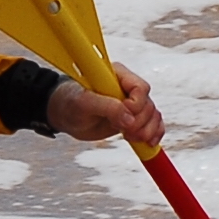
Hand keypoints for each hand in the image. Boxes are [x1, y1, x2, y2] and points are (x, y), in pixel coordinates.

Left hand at [46, 64, 163, 145]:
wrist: (65, 115)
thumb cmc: (70, 103)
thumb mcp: (84, 104)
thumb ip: (107, 107)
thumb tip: (129, 119)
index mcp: (116, 76)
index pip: (140, 87)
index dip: (136, 104)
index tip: (123, 117)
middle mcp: (126, 88)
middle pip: (148, 104)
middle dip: (140, 122)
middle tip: (125, 132)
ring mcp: (131, 103)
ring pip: (153, 115)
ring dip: (147, 130)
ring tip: (132, 138)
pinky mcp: (133, 117)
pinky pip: (153, 124)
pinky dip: (154, 134)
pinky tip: (149, 143)